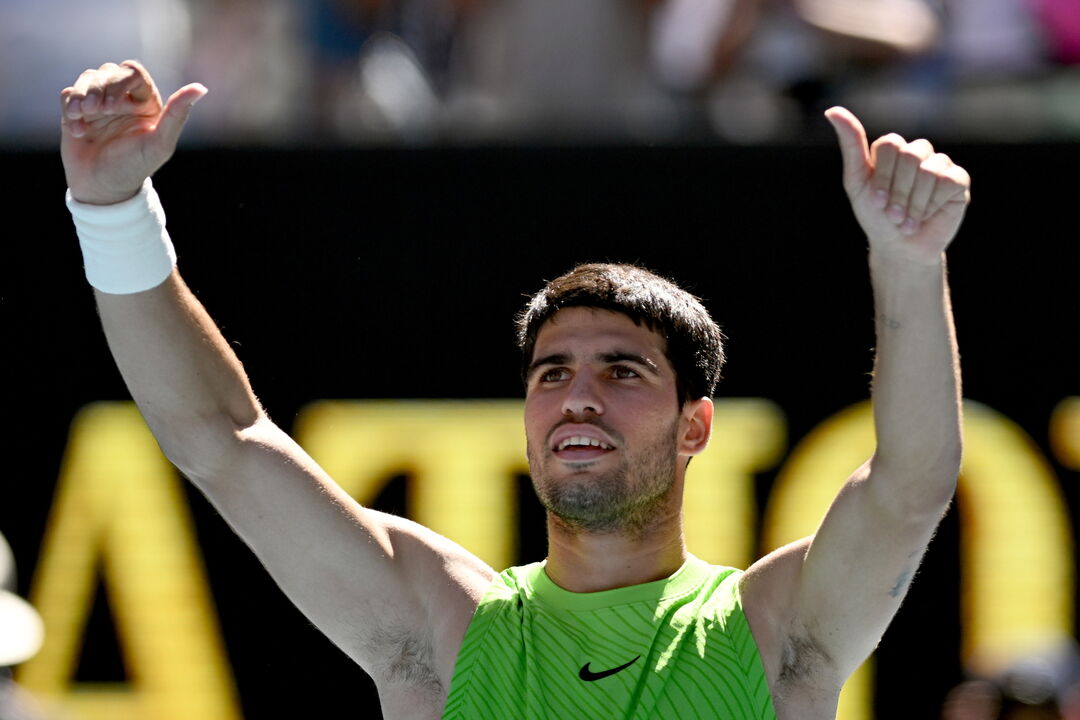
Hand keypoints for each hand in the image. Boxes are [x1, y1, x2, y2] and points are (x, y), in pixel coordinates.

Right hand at [61, 61, 205, 204]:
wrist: (102, 189)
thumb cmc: (135, 168)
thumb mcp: (159, 144)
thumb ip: (177, 115)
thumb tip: (201, 87)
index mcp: (146, 102)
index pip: (133, 71)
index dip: (120, 82)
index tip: (113, 107)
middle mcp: (124, 99)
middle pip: (108, 72)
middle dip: (98, 88)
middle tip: (94, 110)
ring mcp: (99, 104)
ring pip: (87, 79)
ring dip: (81, 95)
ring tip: (82, 117)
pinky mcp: (78, 111)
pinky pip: (69, 94)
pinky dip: (69, 106)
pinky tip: (77, 129)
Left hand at [826, 107, 970, 264]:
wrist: (900, 247)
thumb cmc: (876, 216)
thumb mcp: (857, 182)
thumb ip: (851, 145)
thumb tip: (832, 110)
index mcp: (892, 150)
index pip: (889, 145)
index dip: (882, 176)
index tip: (875, 202)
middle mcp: (917, 152)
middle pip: (909, 156)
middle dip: (897, 191)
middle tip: (892, 215)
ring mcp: (939, 164)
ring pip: (929, 169)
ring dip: (914, 202)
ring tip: (907, 221)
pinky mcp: (958, 180)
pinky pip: (948, 181)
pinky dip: (932, 203)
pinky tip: (927, 216)